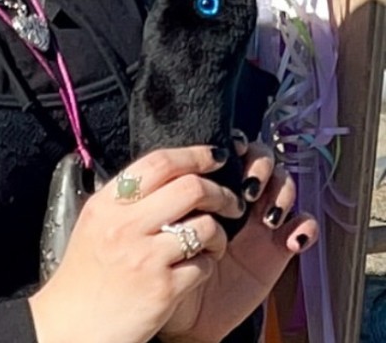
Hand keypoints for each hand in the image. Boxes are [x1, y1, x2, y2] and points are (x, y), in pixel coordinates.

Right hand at [29, 146, 243, 342]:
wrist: (73, 325)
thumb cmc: (85, 277)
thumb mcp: (94, 225)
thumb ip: (121, 201)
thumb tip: (160, 178)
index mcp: (108, 204)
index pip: (157, 162)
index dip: (192, 154)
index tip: (213, 156)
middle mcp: (125, 224)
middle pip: (189, 187)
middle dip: (220, 192)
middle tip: (230, 201)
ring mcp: (145, 256)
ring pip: (205, 226)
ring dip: (219, 233)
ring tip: (214, 242)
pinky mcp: (164, 289)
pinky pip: (204, 266)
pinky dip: (209, 266)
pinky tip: (198, 270)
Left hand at [159, 134, 318, 342]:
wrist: (180, 315)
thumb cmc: (161, 268)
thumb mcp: (155, 229)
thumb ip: (162, 201)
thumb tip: (166, 174)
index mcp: (206, 187)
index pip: (230, 149)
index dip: (236, 144)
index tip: (229, 152)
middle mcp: (235, 198)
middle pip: (262, 158)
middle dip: (260, 164)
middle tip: (247, 188)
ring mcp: (258, 221)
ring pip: (285, 185)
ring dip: (282, 192)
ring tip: (265, 216)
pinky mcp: (278, 248)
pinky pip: (303, 226)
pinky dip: (304, 225)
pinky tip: (290, 238)